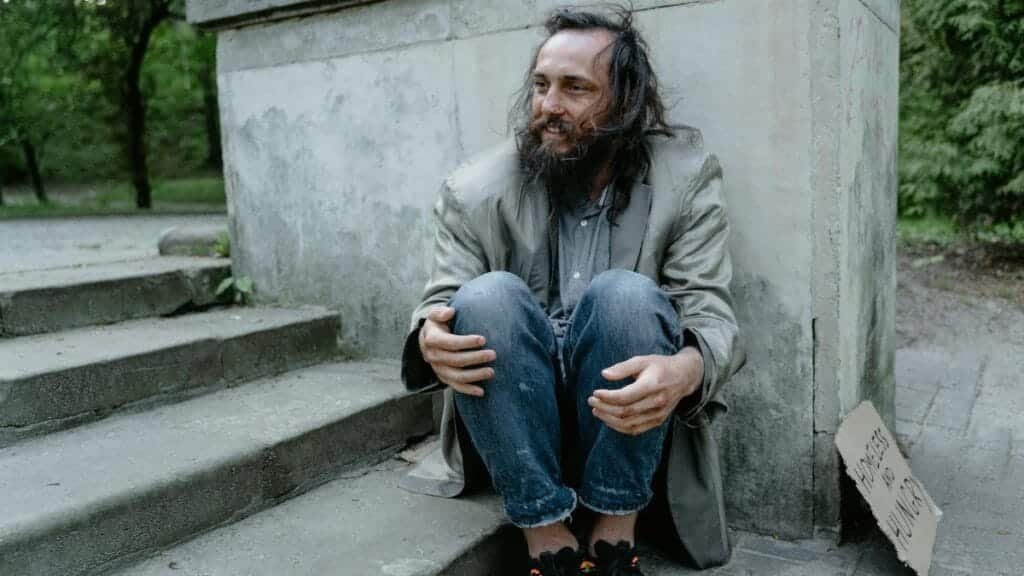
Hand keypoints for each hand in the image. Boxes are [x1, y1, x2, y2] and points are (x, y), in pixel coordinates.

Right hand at [418, 306, 495, 396]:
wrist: (428, 339)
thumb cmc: (437, 324)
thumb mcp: (435, 314)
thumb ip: (441, 312)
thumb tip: (450, 312)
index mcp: (431, 340)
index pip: (449, 343)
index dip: (466, 342)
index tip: (483, 339)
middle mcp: (432, 356)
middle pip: (455, 360)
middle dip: (475, 358)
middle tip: (493, 354)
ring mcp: (438, 369)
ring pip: (456, 376)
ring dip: (475, 375)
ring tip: (491, 372)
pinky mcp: (443, 378)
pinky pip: (455, 386)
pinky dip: (468, 390)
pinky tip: (481, 391)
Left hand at [587, 348, 703, 435]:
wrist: (684, 377)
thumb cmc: (659, 366)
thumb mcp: (642, 360)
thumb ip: (623, 368)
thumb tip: (604, 374)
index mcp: (653, 385)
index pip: (626, 397)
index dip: (607, 397)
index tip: (595, 392)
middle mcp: (657, 402)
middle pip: (625, 411)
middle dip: (604, 408)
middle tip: (591, 400)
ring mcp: (658, 414)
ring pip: (629, 423)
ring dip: (609, 419)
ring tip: (596, 410)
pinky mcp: (658, 421)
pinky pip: (635, 429)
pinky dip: (619, 427)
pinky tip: (608, 419)